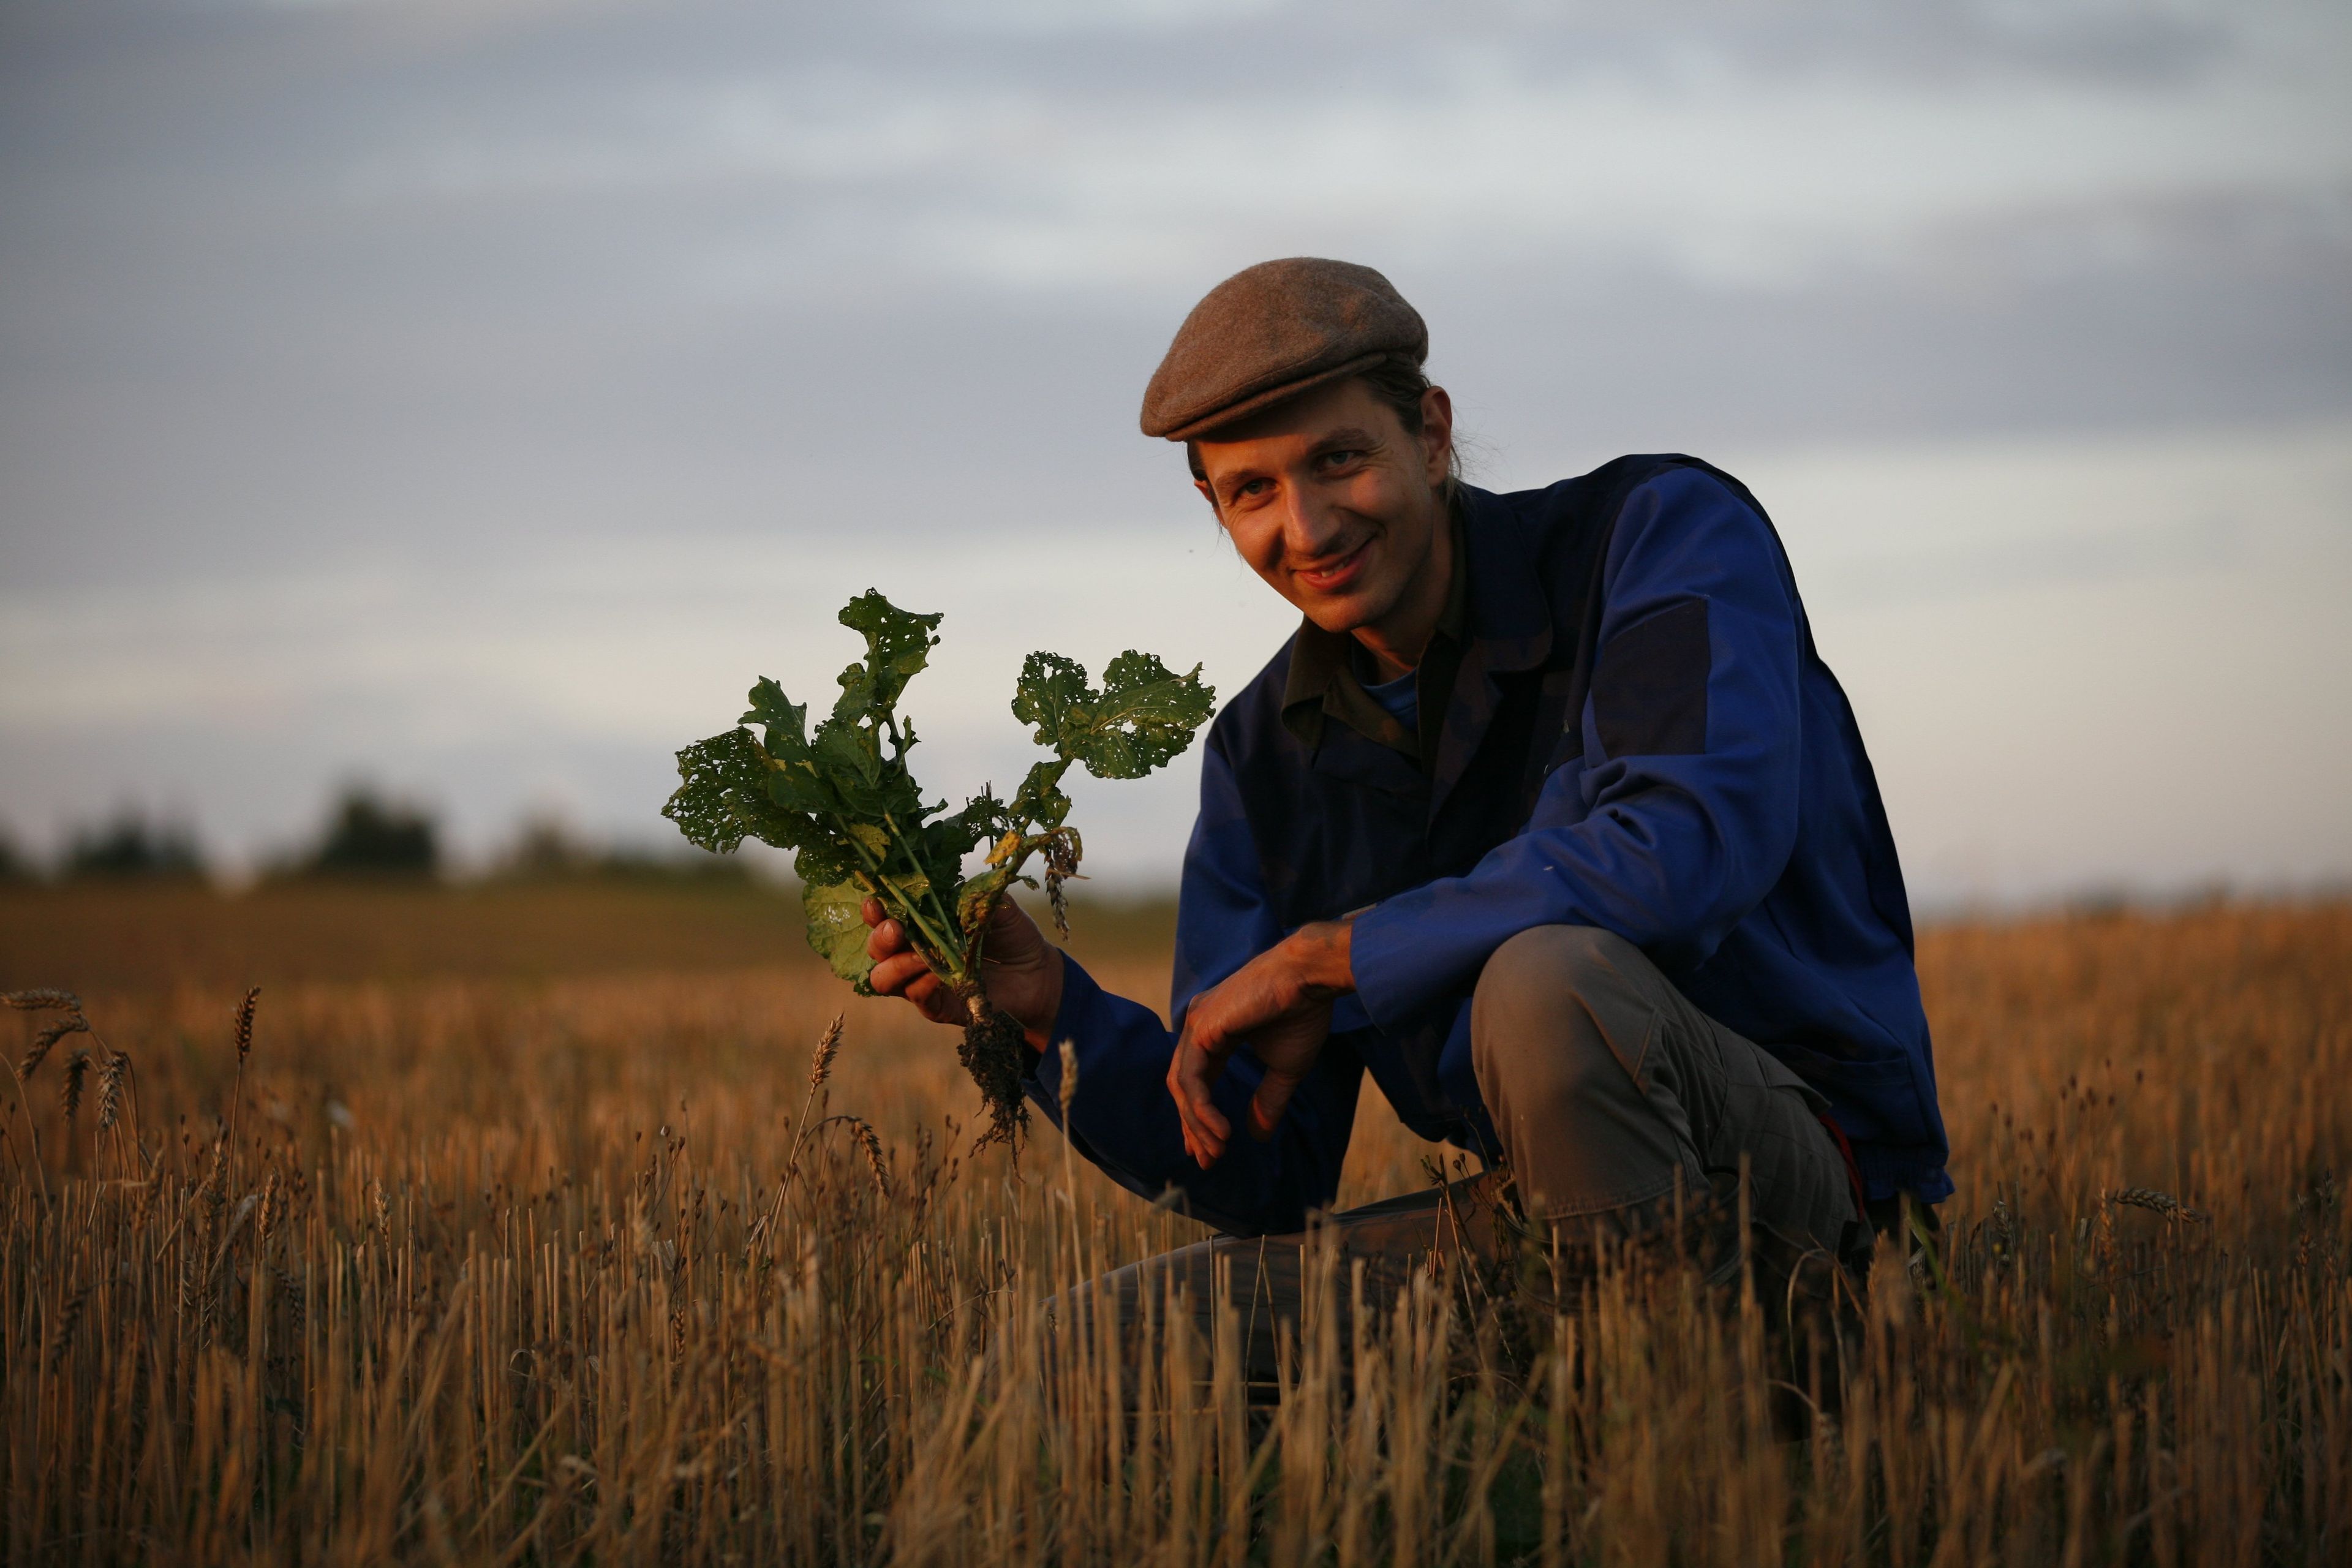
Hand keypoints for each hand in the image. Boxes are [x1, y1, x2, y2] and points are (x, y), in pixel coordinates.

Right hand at [862, 898, 1064, 1044]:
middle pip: (877, 949)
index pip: (884, 917)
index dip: (874, 911)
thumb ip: (972, 895)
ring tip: (919, 954)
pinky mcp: (937, 1005)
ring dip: (897, 965)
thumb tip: (949, 889)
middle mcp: (914, 953)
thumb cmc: (1012, 935)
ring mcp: (922, 981)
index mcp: (922, 923)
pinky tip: (939, 974)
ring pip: (884, 978)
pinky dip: (923, 984)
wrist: (1037, 973)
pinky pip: (917, 997)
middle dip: (880, 938)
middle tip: (896, 929)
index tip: (876, 902)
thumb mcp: (995, 906)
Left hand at [1166, 920, 1353, 1167]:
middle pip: (1183, 1086)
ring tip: (1217, 1151)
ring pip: (1183, 1086)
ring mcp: (1196, 1024)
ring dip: (1198, 1124)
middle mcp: (1198, 1027)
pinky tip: (1220, 1131)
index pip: (1197, 1081)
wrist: (1310, 978)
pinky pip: (1192, 1078)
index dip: (1200, 1118)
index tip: (1210, 1150)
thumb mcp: (1285, 1068)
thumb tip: (1258, 1136)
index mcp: (1214, 1032)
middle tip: (1208, 1159)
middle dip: (1194, 1127)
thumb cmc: (1301, 1013)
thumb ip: (1267, 1101)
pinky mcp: (1202, 1027)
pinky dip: (1202, 1108)